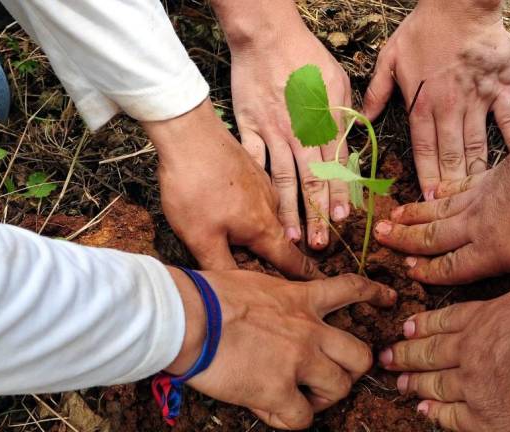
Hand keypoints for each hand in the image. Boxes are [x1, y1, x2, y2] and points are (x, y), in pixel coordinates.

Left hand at [142, 99, 321, 277]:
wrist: (189, 133)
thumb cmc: (194, 188)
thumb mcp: (201, 238)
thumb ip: (222, 268)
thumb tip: (236, 294)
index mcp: (264, 227)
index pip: (292, 261)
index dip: (305, 277)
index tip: (320, 288)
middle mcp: (272, 206)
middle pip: (281, 239)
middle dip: (283, 257)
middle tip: (278, 273)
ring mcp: (262, 185)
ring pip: (270, 217)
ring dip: (265, 232)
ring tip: (251, 245)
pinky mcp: (250, 170)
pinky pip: (258, 198)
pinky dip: (253, 211)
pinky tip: (235, 212)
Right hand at [167, 269, 397, 429]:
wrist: (187, 315)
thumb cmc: (208, 295)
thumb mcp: (255, 282)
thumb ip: (277, 297)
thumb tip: (272, 310)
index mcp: (302, 299)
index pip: (351, 289)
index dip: (375, 294)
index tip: (388, 299)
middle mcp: (309, 330)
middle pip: (361, 355)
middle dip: (352, 370)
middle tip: (332, 375)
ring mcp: (298, 361)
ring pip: (340, 388)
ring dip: (324, 398)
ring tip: (302, 398)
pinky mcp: (278, 390)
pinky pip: (303, 418)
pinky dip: (291, 419)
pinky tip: (272, 411)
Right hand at [215, 0, 351, 249]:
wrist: (266, 36)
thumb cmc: (305, 56)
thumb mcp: (339, 82)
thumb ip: (346, 115)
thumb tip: (351, 143)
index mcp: (325, 124)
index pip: (336, 168)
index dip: (339, 196)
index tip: (341, 220)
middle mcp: (301, 134)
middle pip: (310, 182)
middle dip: (316, 216)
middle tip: (319, 244)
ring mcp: (272, 133)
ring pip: (282, 179)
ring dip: (287, 211)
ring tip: (290, 238)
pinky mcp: (249, 128)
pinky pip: (253, 162)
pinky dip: (256, 187)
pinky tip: (257, 208)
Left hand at [363, 0, 509, 199]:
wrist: (461, 4)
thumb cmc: (424, 29)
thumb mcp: (389, 57)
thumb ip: (376, 92)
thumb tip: (363, 121)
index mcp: (421, 105)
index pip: (423, 152)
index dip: (425, 180)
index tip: (428, 204)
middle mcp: (449, 109)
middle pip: (450, 156)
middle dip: (451, 187)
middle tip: (453, 213)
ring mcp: (477, 101)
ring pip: (476, 145)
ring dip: (475, 173)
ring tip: (478, 197)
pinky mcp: (501, 90)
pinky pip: (509, 120)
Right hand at [372, 82, 509, 283]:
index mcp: (492, 250)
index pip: (453, 267)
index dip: (429, 273)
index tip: (409, 272)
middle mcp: (478, 223)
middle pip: (434, 235)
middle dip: (405, 240)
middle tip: (378, 237)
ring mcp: (483, 196)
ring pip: (439, 209)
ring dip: (413, 214)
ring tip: (391, 216)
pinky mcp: (493, 174)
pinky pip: (458, 185)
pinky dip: (441, 189)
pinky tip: (432, 190)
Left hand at [378, 279, 509, 430]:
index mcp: (484, 317)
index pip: (445, 320)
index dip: (424, 324)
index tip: (406, 327)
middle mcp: (470, 350)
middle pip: (431, 351)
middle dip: (406, 354)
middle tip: (387, 356)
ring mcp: (473, 384)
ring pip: (435, 382)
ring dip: (415, 382)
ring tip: (400, 381)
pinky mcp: (484, 416)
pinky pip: (453, 416)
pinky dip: (436, 413)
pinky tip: (425, 410)